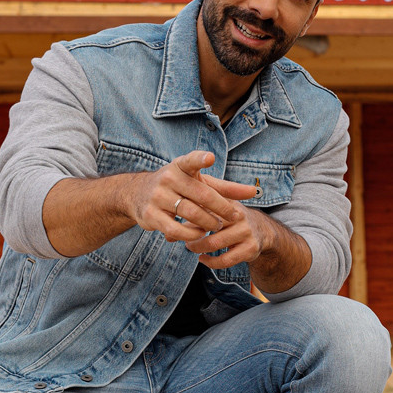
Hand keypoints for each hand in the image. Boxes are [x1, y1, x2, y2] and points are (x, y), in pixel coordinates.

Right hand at [127, 151, 255, 242]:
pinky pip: (175, 229)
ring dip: (208, 222)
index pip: (190, 160)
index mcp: (180, 166)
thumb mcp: (199, 182)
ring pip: (190, 213)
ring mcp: (157, 196)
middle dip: (221, 208)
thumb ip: (226, 188)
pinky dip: (190, 234)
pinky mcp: (150, 215)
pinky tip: (200, 234)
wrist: (138, 194)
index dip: (200, 159)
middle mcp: (168, 178)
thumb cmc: (179, 186)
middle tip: (233, 216)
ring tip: (217, 226)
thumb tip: (253, 191)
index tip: (210, 158)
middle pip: (201, 194)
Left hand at [182, 198, 263, 268]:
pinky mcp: (250, 248)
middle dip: (192, 234)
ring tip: (192, 247)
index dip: (188, 216)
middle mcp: (238, 215)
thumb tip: (167, 235)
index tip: (176, 223)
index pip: (204, 207)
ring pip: (214, 243)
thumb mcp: (216, 211)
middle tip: (185, 239)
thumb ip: (192, 219)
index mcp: (228, 202)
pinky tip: (203, 259)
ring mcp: (246, 232)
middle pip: (207, 224)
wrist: (261, 230)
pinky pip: (225, 260)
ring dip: (198, 247)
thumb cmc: (229, 219)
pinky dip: (211, 262)